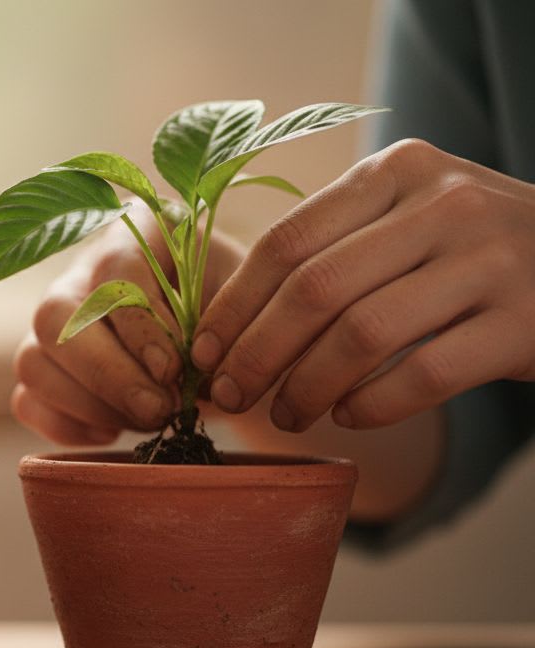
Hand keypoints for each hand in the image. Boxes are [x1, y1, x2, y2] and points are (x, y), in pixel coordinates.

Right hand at [12, 211, 240, 443]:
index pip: (113, 270)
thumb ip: (218, 326)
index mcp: (134, 234)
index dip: (138, 324)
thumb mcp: (242, 304)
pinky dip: (67, 426)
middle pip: (54, 315)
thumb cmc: (236, 313)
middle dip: (107, 374)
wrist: (225, 338)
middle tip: (159, 410)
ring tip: (148, 420)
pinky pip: (27, 401)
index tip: (174, 369)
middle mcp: (79, 271)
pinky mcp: (42, 367)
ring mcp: (52, 321)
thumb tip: (182, 375)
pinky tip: (114, 432)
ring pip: (32, 361)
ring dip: (90, 404)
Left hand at [192, 139, 534, 430]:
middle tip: (228, 395)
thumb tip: (224, 325)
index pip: (288, 241)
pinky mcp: (525, 323)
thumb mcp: (406, 215)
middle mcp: (445, 204)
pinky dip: (372, 404)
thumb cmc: (467, 249)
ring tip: (284, 415)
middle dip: (256, 353)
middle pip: (315, 290)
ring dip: (306, 386)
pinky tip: (348, 417)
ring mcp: (491, 260)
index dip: (234, 305)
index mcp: (396, 171)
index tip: (202, 351)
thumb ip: (330, 247)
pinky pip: (424, 374)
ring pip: (363, 334)